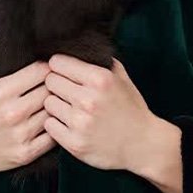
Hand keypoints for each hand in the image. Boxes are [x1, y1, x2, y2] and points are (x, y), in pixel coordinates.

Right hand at [0, 60, 57, 173]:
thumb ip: (3, 65)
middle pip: (50, 91)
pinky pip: (53, 137)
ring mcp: (19, 135)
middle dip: (53, 87)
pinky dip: (54, 128)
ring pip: (54, 113)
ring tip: (51, 105)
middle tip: (53, 87)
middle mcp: (11, 113)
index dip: (47, 68)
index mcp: (0, 91)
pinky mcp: (25, 154)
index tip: (46, 71)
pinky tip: (48, 123)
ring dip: (55, 108)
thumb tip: (30, 49)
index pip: (41, 71)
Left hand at [43, 54, 161, 173]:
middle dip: (58, 85)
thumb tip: (75, 47)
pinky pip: (49, 125)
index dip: (59, 67)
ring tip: (72, 110)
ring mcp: (80, 123)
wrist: (144, 145)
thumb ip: (99, 61)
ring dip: (56, 106)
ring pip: (48, 103)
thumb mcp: (121, 79)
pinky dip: (57, 125)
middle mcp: (88, 100)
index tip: (64, 73)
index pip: (56, 63)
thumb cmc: (131, 109)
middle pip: (50, 81)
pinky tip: (70, 125)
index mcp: (100, 79)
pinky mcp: (75, 143)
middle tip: (69, 93)